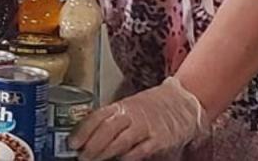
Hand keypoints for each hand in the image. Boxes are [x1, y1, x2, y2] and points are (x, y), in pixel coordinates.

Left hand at [72, 77, 208, 160]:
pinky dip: (127, 157)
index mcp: (122, 106)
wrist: (185, 102)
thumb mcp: (130, 107)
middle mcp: (132, 115)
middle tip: (81, 156)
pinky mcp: (159, 139)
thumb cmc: (154, 107)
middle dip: (91, 145)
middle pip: (106, 129)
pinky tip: (119, 160)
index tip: (72, 143)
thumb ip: (111, 119)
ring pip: (120, 141)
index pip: (97, 116)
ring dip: (104, 153)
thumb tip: (87, 135)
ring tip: (93, 160)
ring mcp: (146, 127)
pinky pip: (140, 150)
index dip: (82, 130)